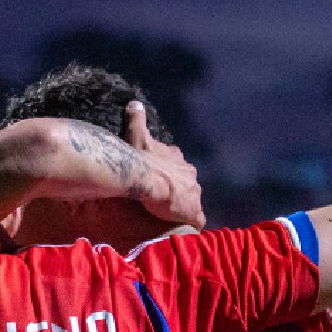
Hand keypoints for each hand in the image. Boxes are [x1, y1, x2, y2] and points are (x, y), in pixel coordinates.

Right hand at [123, 101, 204, 230]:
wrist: (146, 178)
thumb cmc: (141, 158)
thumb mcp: (138, 135)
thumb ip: (137, 119)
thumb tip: (134, 103)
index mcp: (177, 158)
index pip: (179, 164)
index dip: (172, 172)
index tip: (165, 178)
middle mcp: (190, 173)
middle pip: (188, 182)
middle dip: (181, 189)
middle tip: (168, 198)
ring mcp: (194, 192)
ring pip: (193, 199)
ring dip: (186, 205)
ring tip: (175, 215)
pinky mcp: (193, 210)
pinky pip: (197, 219)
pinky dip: (194, 223)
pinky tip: (189, 228)